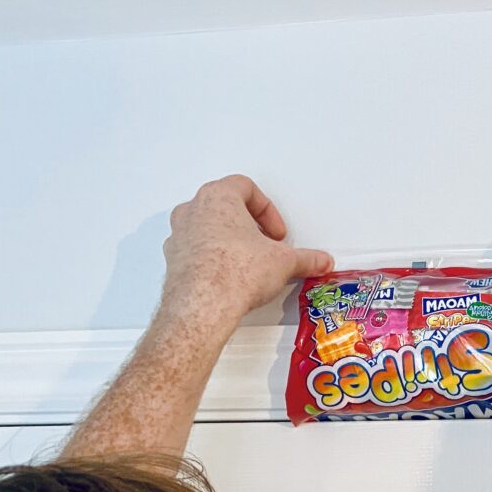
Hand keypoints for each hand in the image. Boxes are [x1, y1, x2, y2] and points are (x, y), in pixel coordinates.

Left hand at [161, 175, 332, 321]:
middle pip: (224, 206)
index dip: (267, 210)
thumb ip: (304, 259)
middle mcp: (193, 211)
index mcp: (218, 197)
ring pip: (206, 228)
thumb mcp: (283, 262)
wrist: (204, 303)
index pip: (246, 188)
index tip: (276, 231)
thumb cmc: (232, 271)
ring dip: (227, 241)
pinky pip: (195, 252)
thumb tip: (318, 261)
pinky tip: (228, 278)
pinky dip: (212, 260)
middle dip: (247, 225)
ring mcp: (179, 236)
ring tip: (247, 262)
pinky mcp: (173, 261)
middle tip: (263, 243)